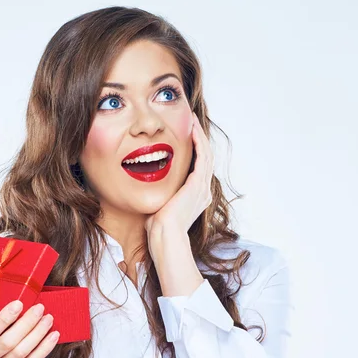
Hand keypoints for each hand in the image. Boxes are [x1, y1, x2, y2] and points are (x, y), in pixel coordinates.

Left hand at [144, 112, 213, 235]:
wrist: (164, 236)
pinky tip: (192, 130)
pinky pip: (203, 157)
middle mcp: (203, 193)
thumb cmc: (157, 229)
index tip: (185, 138)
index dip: (195, 152)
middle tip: (191, 123)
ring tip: (192, 121)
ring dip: (200, 136)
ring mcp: (202, 188)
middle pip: (206, 159)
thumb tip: (150, 196)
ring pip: (207, 155)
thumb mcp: (159, 209)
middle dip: (199, 139)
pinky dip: (199, 142)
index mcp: (195, 199)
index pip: (198, 169)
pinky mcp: (198, 184)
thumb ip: (160, 199)